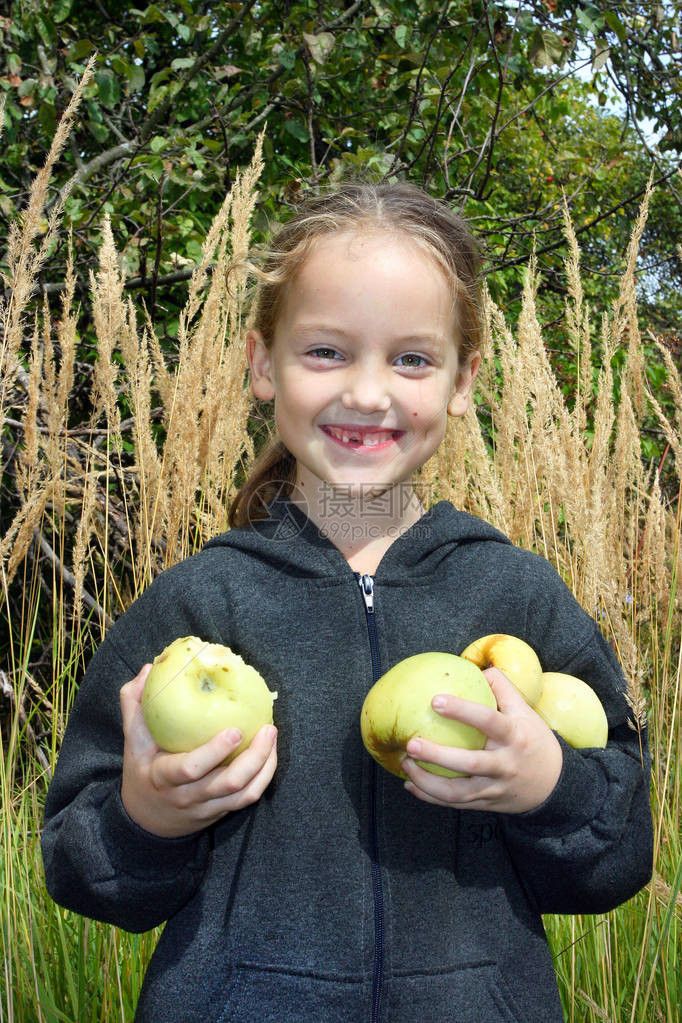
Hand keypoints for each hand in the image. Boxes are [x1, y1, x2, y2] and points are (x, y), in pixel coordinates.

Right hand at [120, 664, 277, 837]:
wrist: (145, 819)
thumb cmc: (142, 770)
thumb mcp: (132, 739)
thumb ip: (134, 703)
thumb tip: (148, 670)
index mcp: (163, 776)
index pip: (190, 769)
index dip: (215, 752)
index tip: (236, 730)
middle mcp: (187, 795)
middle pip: (227, 783)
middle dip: (254, 758)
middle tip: (268, 729)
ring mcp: (206, 806)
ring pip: (244, 793)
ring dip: (265, 766)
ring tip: (272, 736)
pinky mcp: (221, 811)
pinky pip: (247, 798)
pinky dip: (264, 776)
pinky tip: (270, 753)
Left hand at [402, 667, 562, 813]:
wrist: (555, 785)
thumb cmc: (533, 740)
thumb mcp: (525, 712)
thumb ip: (502, 688)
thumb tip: (476, 667)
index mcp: (514, 736)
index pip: (488, 721)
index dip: (462, 710)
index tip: (435, 700)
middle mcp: (505, 764)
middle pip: (469, 763)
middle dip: (437, 755)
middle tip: (411, 743)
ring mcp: (495, 788)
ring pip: (458, 792)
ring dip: (427, 781)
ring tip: (406, 763)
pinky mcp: (486, 804)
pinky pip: (455, 803)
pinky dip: (430, 796)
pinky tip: (410, 784)